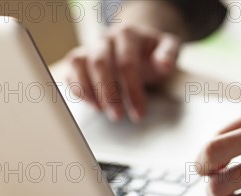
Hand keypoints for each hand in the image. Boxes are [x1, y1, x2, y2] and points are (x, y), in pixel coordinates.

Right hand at [64, 25, 179, 121]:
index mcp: (128, 33)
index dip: (132, 90)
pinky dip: (78, 88)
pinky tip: (93, 104)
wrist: (140, 44)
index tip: (139, 112)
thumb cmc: (154, 51)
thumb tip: (164, 65)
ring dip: (89, 90)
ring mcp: (90, 46)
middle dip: (108, 93)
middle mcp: (105, 38)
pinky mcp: (80, 58)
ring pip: (80, 64)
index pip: (127, 63)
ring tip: (103, 111)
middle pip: (100, 63)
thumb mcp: (169, 48)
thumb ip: (168, 54)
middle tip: (118, 116)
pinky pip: (71, 70)